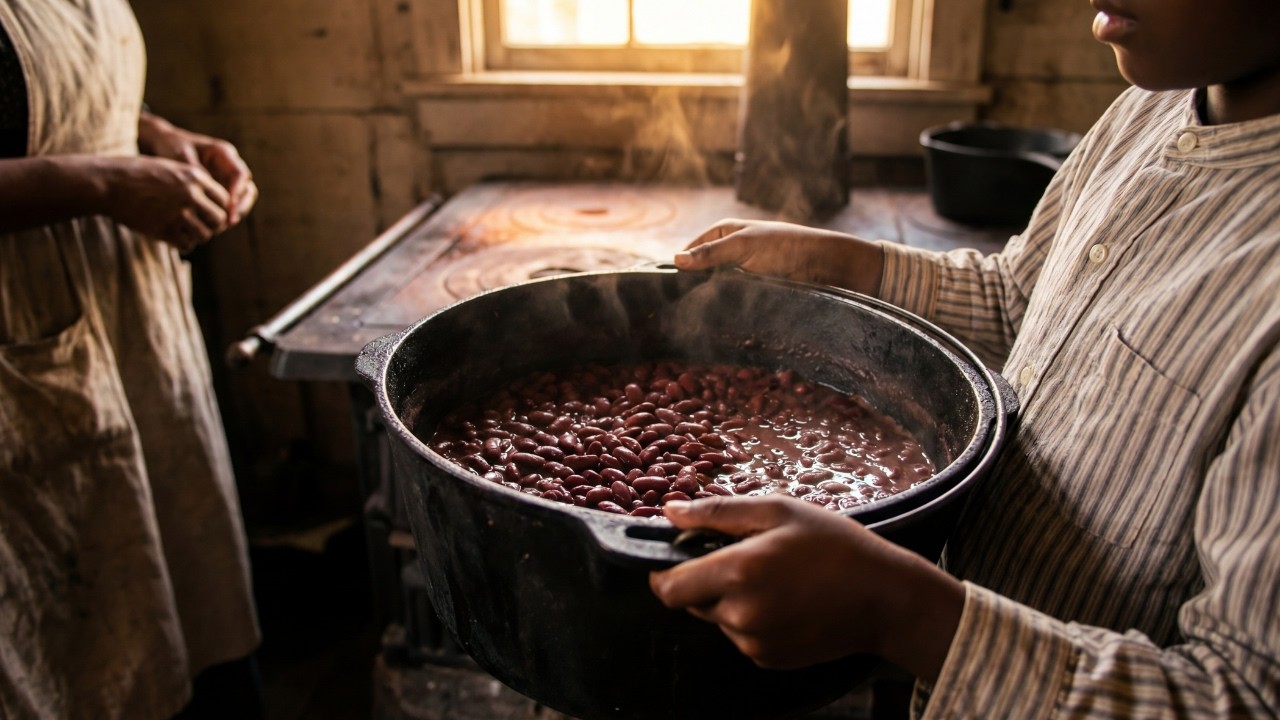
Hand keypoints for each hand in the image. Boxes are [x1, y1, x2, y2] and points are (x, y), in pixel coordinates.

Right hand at [99, 155, 231, 252]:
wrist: (108, 183)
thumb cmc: (137, 174)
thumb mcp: (171, 169)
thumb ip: (193, 183)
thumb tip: (213, 203)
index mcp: (195, 176)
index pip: (224, 199)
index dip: (219, 208)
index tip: (209, 213)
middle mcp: (191, 194)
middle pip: (219, 219)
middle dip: (212, 225)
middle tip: (201, 226)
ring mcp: (178, 213)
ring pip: (205, 235)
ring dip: (198, 236)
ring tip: (186, 232)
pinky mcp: (164, 229)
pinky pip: (186, 245)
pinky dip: (183, 244)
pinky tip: (174, 238)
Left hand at [138, 112, 257, 226]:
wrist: (163, 145)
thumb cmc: (171, 147)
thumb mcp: (180, 156)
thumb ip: (196, 171)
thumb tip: (209, 188)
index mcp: (223, 153)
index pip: (239, 174)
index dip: (237, 191)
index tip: (228, 205)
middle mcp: (230, 166)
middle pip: (247, 188)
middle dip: (241, 204)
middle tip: (230, 219)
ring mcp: (227, 178)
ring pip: (242, 198)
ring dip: (237, 211)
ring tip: (226, 224)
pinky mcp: (220, 188)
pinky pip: (230, 203)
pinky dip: (227, 213)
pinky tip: (218, 224)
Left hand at [648, 496, 962, 680]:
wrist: (884, 598)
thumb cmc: (836, 545)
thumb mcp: (778, 511)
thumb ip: (717, 513)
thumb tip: (670, 513)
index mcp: (738, 572)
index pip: (669, 588)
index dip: (664, 574)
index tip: (678, 559)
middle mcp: (741, 613)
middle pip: (692, 602)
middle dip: (705, 582)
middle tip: (746, 559)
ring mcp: (754, 642)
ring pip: (717, 619)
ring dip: (731, 600)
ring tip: (775, 579)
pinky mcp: (768, 659)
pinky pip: (741, 636)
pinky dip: (752, 620)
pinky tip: (786, 602)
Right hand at [675, 219, 884, 296]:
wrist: (823, 265)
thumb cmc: (784, 247)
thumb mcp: (744, 246)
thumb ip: (710, 253)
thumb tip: (676, 261)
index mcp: (722, 233)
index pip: (688, 252)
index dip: (677, 268)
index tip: (662, 290)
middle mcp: (728, 251)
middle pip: (698, 272)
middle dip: (689, 287)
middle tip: (674, 308)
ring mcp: (739, 272)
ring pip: (712, 288)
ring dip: (706, 300)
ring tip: (692, 316)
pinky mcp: (751, 290)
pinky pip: (729, 300)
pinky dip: (722, 307)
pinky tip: (714, 319)